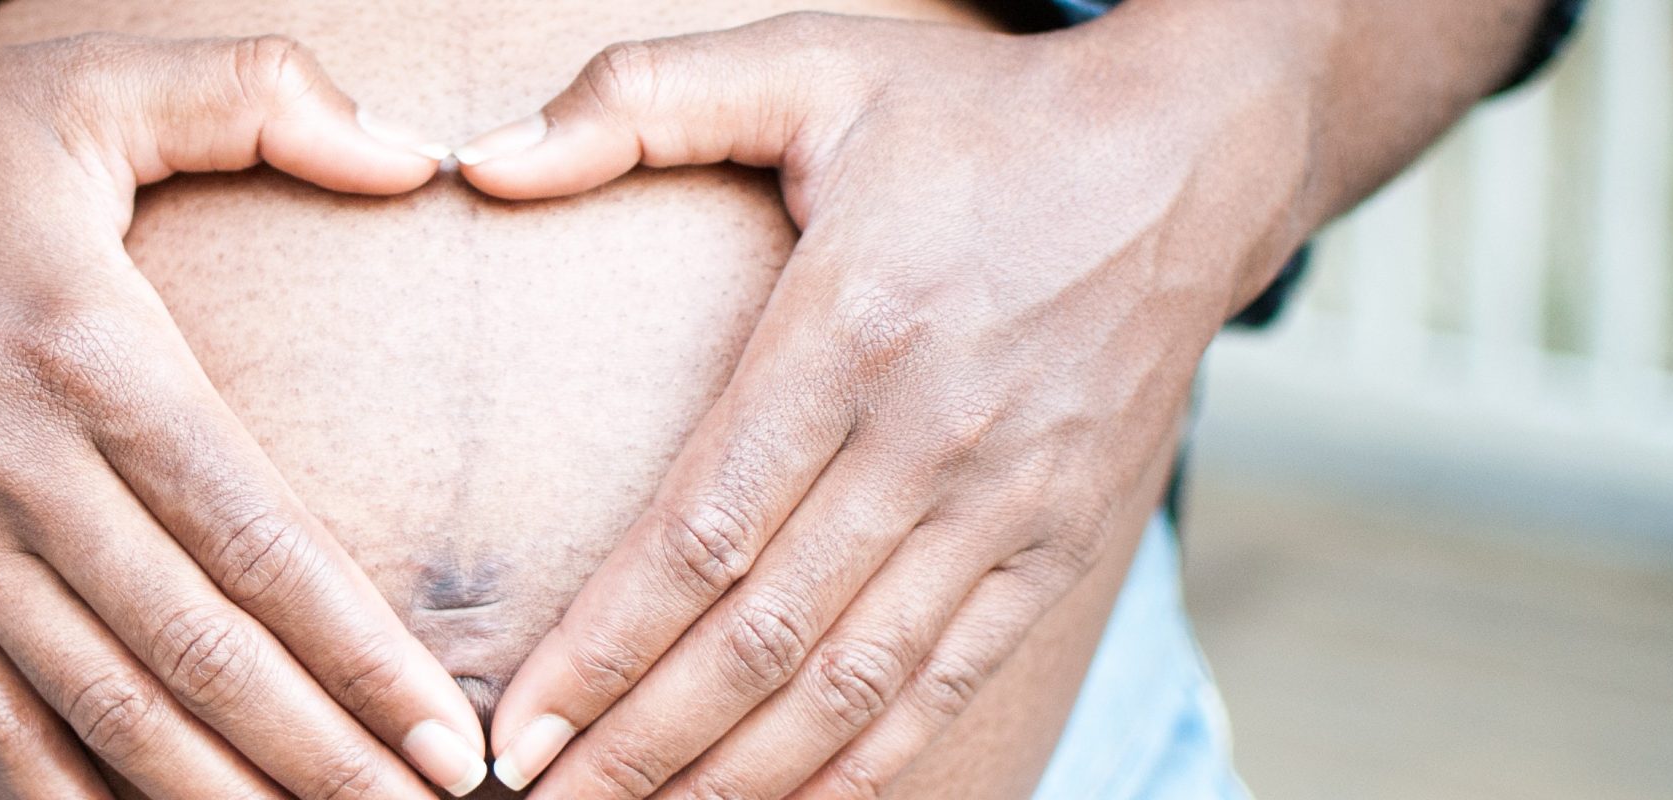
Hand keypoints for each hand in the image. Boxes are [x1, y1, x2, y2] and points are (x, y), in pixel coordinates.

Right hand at [0, 20, 487, 799]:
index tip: (440, 732)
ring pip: (102, 709)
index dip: (357, 650)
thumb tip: (414, 149)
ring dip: (216, 794)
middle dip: (319, 754)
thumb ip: (264, 97)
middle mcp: (17, 472)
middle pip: (194, 653)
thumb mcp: (97, 84)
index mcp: (91, 357)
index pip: (253, 538)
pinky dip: (64, 797)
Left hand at [455, 10, 1313, 796]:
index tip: (520, 721)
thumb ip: (638, 99)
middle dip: (643, 741)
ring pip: (855, 685)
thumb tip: (483, 162)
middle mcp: (930, 438)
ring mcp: (1006, 506)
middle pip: (767, 636)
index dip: (606, 643)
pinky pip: (948, 682)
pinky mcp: (1059, 545)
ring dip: (740, 774)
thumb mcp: (810, 61)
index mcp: (850, 332)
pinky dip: (866, 765)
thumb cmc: (977, 113)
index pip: (706, 529)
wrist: (1189, 156)